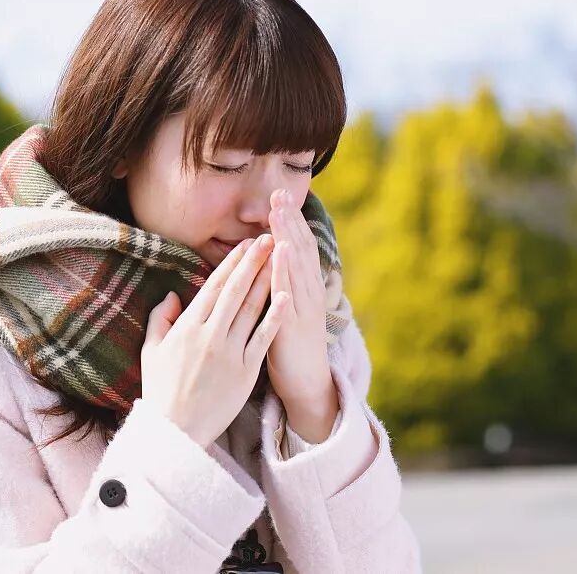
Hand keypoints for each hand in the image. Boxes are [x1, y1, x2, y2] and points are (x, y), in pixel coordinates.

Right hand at [141, 235, 290, 447]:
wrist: (175, 432)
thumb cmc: (161, 392)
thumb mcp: (151, 352)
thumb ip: (160, 319)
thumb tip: (173, 295)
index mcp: (186, 328)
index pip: (213, 288)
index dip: (231, 264)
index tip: (245, 245)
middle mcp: (209, 336)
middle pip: (236, 291)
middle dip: (253, 262)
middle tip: (268, 238)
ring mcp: (229, 354)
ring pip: (252, 310)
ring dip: (267, 280)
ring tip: (280, 258)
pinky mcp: (245, 373)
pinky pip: (263, 340)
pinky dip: (276, 317)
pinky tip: (287, 296)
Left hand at [266, 189, 337, 434]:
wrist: (306, 383)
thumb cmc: (289, 344)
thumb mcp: (286, 307)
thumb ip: (280, 282)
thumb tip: (269, 255)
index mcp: (303, 286)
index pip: (298, 246)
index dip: (290, 221)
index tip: (280, 195)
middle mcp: (307, 292)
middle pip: (300, 248)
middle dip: (290, 220)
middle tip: (280, 193)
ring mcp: (303, 308)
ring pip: (297, 266)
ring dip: (289, 237)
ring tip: (280, 213)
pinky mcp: (294, 325)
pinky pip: (289, 294)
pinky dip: (285, 271)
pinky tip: (280, 252)